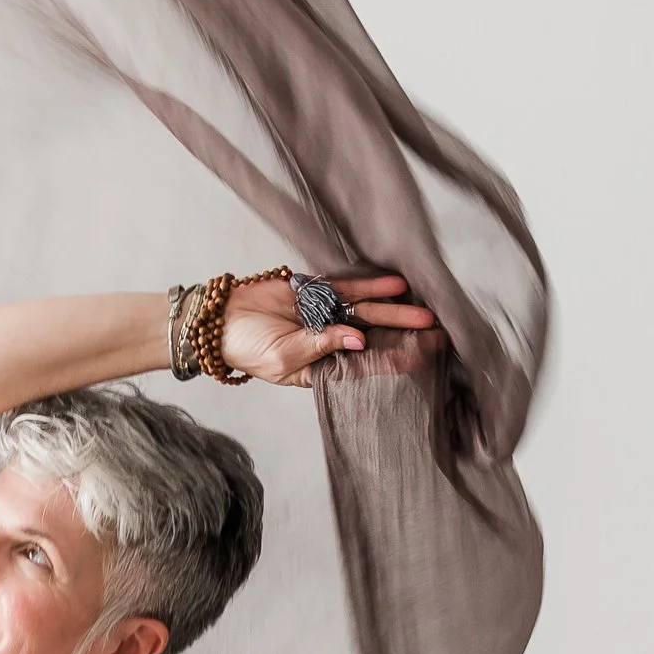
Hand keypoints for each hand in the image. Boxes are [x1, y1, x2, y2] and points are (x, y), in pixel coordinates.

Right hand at [222, 268, 441, 390]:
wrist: (218, 321)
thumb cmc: (246, 349)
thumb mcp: (284, 358)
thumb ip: (322, 347)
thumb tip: (358, 339)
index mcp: (322, 367)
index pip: (365, 365)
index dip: (392, 362)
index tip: (420, 360)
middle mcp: (328, 341)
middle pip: (373, 336)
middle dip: (403, 335)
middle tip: (435, 333)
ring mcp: (323, 314)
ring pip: (367, 311)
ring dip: (394, 311)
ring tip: (425, 311)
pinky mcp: (315, 292)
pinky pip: (349, 289)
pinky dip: (372, 286)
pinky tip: (396, 286)